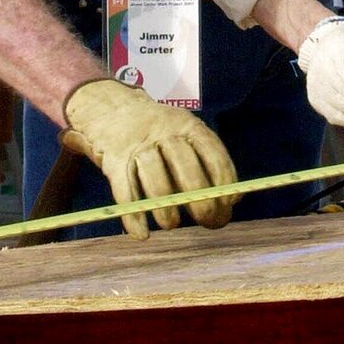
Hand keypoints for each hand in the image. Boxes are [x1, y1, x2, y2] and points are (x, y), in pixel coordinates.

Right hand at [60, 79, 237, 239]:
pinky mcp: (114, 161)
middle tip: (209, 221)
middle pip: (186, 167)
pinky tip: (142, 234)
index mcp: (187, 124)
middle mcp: (164, 132)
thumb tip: (231, 199)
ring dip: (167, 209)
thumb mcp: (184, 133)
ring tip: (173, 225)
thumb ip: (205, 161)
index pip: (211, 151)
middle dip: (201, 200)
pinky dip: (134, 217)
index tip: (231, 202)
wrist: (112, 110)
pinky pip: (125, 192)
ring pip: (155, 180)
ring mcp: (138, 146)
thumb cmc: (158, 133)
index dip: (224, 178)